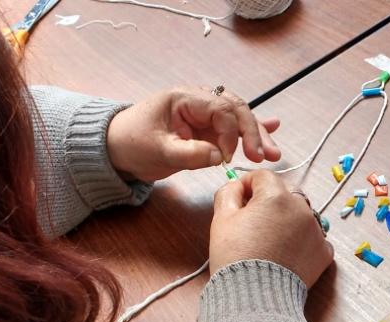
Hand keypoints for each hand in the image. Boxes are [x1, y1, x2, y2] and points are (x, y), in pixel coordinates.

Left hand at [107, 86, 280, 181]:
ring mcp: (203, 115)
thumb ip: (189, 154)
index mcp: (184, 97)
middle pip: (235, 110)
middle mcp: (198, 101)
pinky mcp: (205, 130)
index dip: (230, 133)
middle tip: (265, 155)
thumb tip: (220, 155)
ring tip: (273, 153)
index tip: (227, 157)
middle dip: (253, 132)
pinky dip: (249, 132)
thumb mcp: (157, 151)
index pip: (220, 109)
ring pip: (238, 120)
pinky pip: (231, 129)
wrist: (116, 149)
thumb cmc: (131, 143)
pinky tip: (272, 130)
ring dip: (256, 136)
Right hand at [209, 171, 333, 287]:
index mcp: (275, 196)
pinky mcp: (324, 252)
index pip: (262, 176)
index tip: (239, 199)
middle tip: (253, 222)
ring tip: (270, 240)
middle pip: (284, 193)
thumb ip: (228, 193)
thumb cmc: (235, 257)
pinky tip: (286, 254)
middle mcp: (301, 208)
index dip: (247, 185)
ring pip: (300, 214)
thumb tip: (236, 186)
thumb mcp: (221, 220)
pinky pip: (313, 237)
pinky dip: (301, 241)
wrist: (256, 298)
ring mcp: (316, 230)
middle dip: (269, 201)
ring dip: (287, 219)